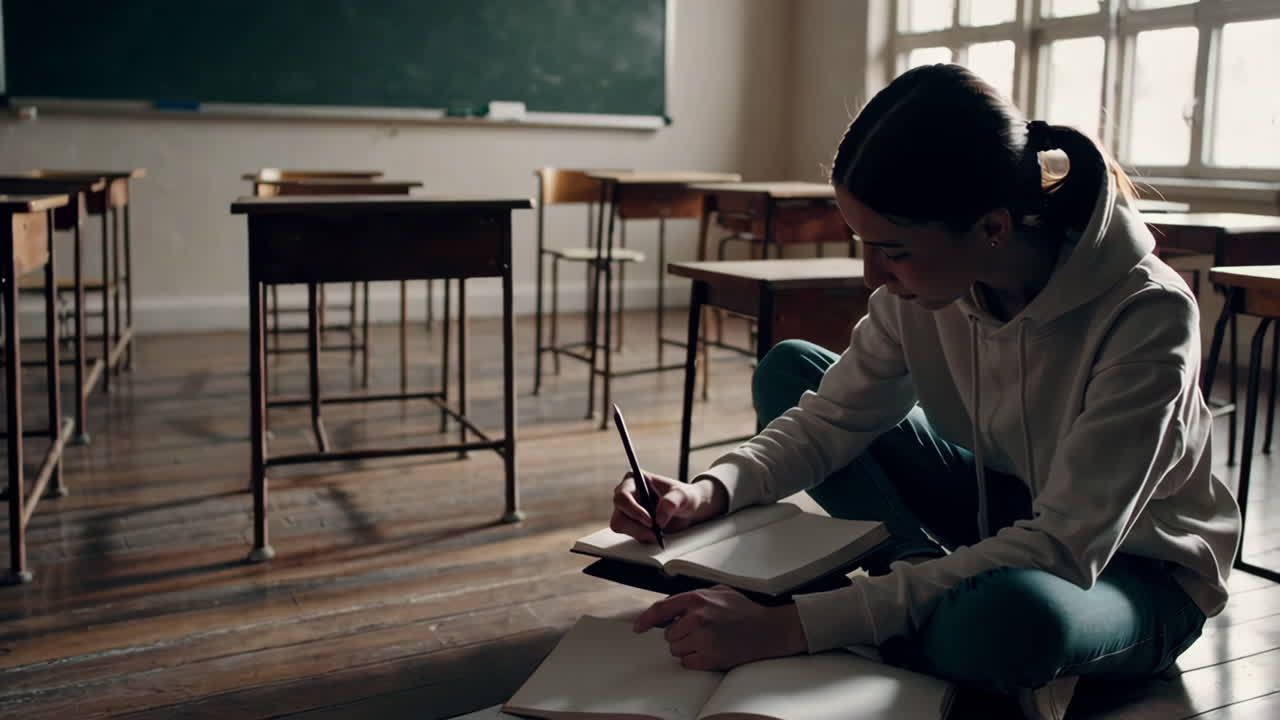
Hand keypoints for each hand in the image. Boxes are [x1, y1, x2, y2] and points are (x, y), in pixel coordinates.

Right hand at [611, 472, 727, 543]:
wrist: (688, 509)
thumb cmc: (684, 496)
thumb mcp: (683, 495)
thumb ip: (672, 502)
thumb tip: (659, 517)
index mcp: (634, 480)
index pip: (622, 496)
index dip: (633, 510)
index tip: (650, 520)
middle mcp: (626, 495)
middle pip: (618, 516)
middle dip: (636, 527)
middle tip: (654, 532)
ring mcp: (627, 511)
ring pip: (621, 527)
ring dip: (640, 533)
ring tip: (658, 532)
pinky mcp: (632, 524)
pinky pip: (631, 535)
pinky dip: (644, 537)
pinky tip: (656, 533)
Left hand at [633, 586, 808, 669]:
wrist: (767, 629)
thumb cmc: (742, 610)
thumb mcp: (717, 592)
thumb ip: (692, 597)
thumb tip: (669, 609)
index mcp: (697, 599)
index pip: (660, 610)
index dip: (645, 620)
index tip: (638, 628)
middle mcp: (697, 618)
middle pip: (668, 635)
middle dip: (680, 634)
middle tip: (699, 631)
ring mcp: (704, 639)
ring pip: (676, 650)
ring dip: (687, 647)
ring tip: (707, 640)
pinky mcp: (710, 657)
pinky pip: (687, 662)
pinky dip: (695, 659)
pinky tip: (710, 651)